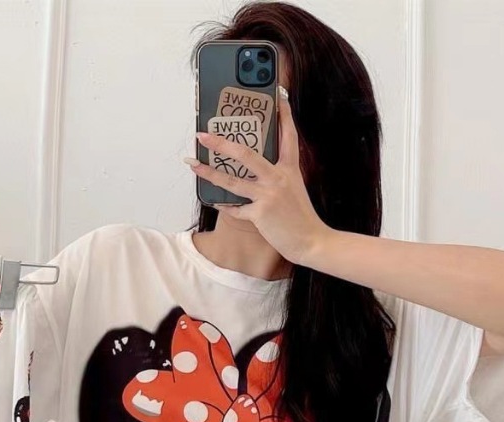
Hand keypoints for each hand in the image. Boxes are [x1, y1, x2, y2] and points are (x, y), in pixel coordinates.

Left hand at [186, 88, 330, 266]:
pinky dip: (225, 207)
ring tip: (193, 164)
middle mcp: (278, 178)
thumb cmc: (301, 218)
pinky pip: (236, 209)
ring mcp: (268, 195)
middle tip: (203, 135)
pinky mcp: (260, 214)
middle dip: (221, 143)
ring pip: (232, 180)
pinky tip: (215, 202)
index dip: (284, 115)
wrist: (311, 242)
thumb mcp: (295, 189)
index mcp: (290, 169)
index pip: (288, 136)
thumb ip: (279, 177)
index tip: (279, 97)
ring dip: (209, 173)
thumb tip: (257, 170)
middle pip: (245, 154)